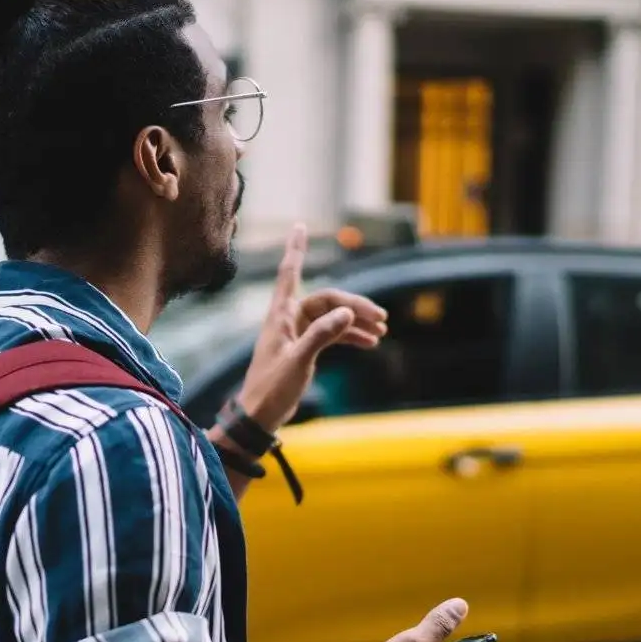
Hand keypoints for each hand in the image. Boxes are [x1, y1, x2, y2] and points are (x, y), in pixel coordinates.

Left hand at [234, 223, 388, 434]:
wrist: (260, 415)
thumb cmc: (272, 388)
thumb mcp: (299, 361)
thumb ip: (322, 336)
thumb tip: (347, 312)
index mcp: (281, 315)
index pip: (290, 273)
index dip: (296, 248)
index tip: (300, 226)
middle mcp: (288, 319)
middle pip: (327, 300)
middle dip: (354, 305)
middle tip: (381, 319)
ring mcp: (296, 333)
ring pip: (332, 317)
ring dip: (355, 322)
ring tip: (380, 332)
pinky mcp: (303, 348)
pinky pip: (331, 333)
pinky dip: (349, 336)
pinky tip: (368, 343)